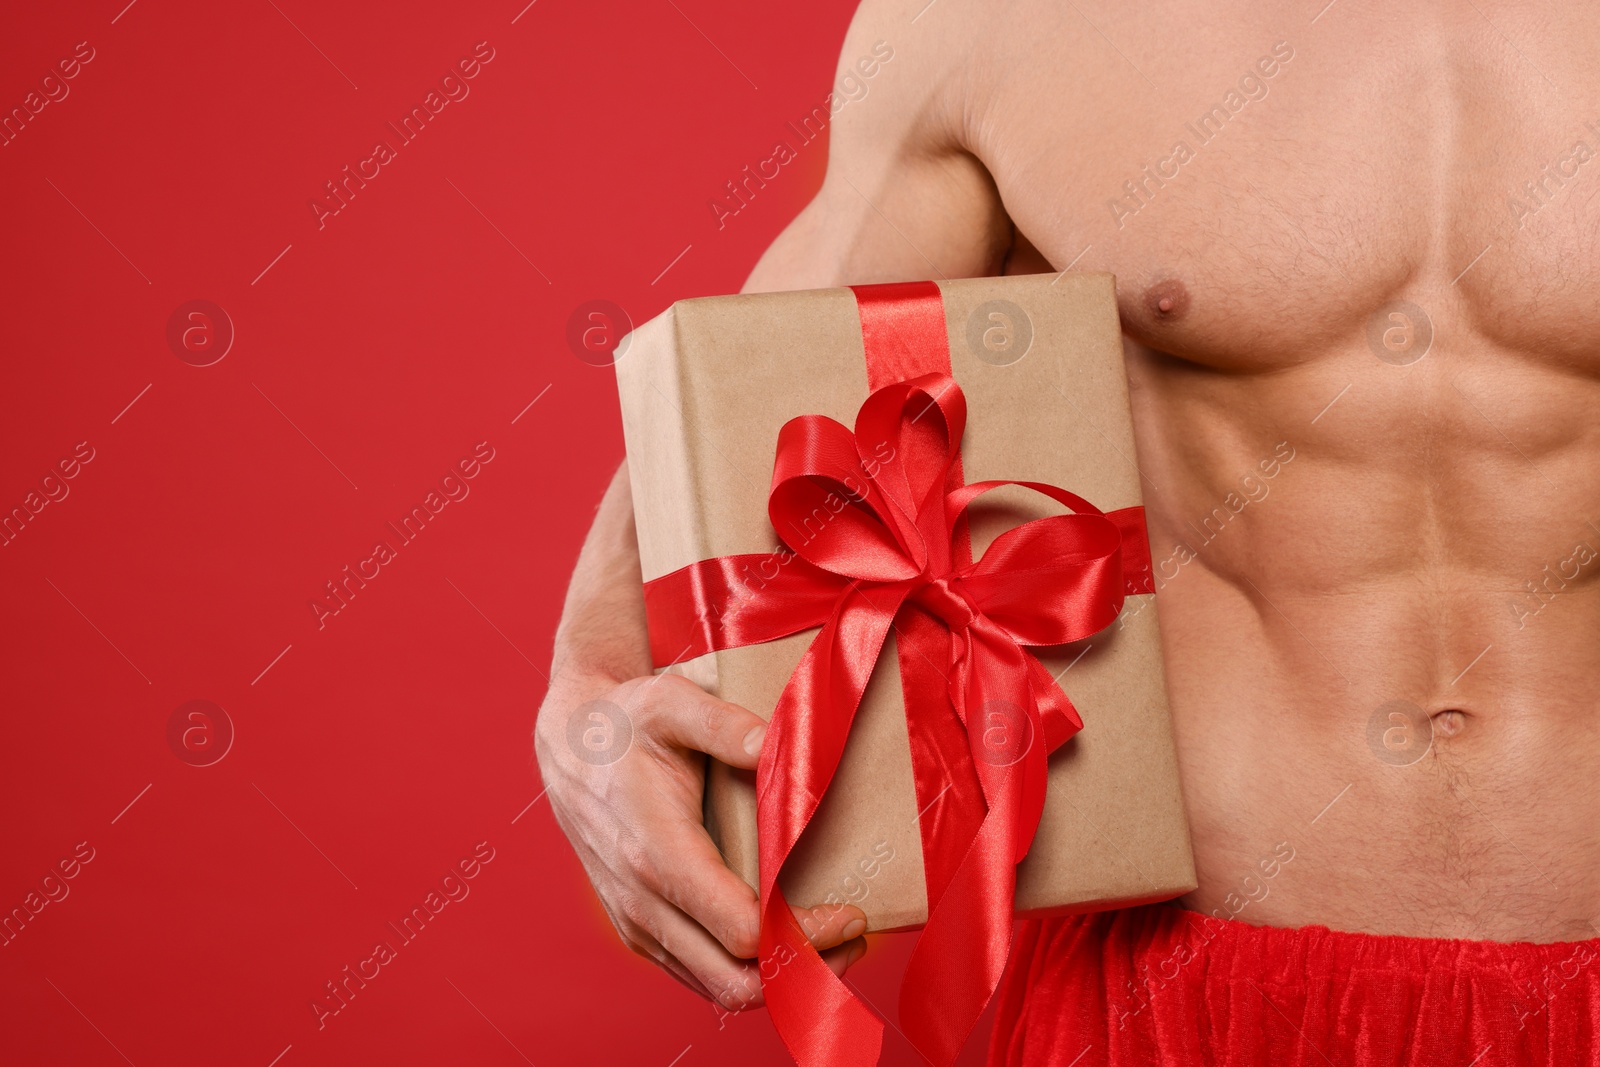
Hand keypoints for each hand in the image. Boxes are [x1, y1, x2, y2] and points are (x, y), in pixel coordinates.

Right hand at [535, 671, 867, 1011]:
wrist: (567, 745)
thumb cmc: (624, 722)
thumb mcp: (670, 702)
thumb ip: (723, 723)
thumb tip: (774, 745)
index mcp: (657, 853)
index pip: (741, 931)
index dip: (804, 934)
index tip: (851, 912)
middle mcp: (643, 902)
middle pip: (736, 981)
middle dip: (804, 971)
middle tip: (854, 936)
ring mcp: (638, 923)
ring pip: (719, 988)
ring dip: (782, 977)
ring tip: (834, 940)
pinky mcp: (640, 929)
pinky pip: (700, 973)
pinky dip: (749, 971)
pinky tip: (787, 939)